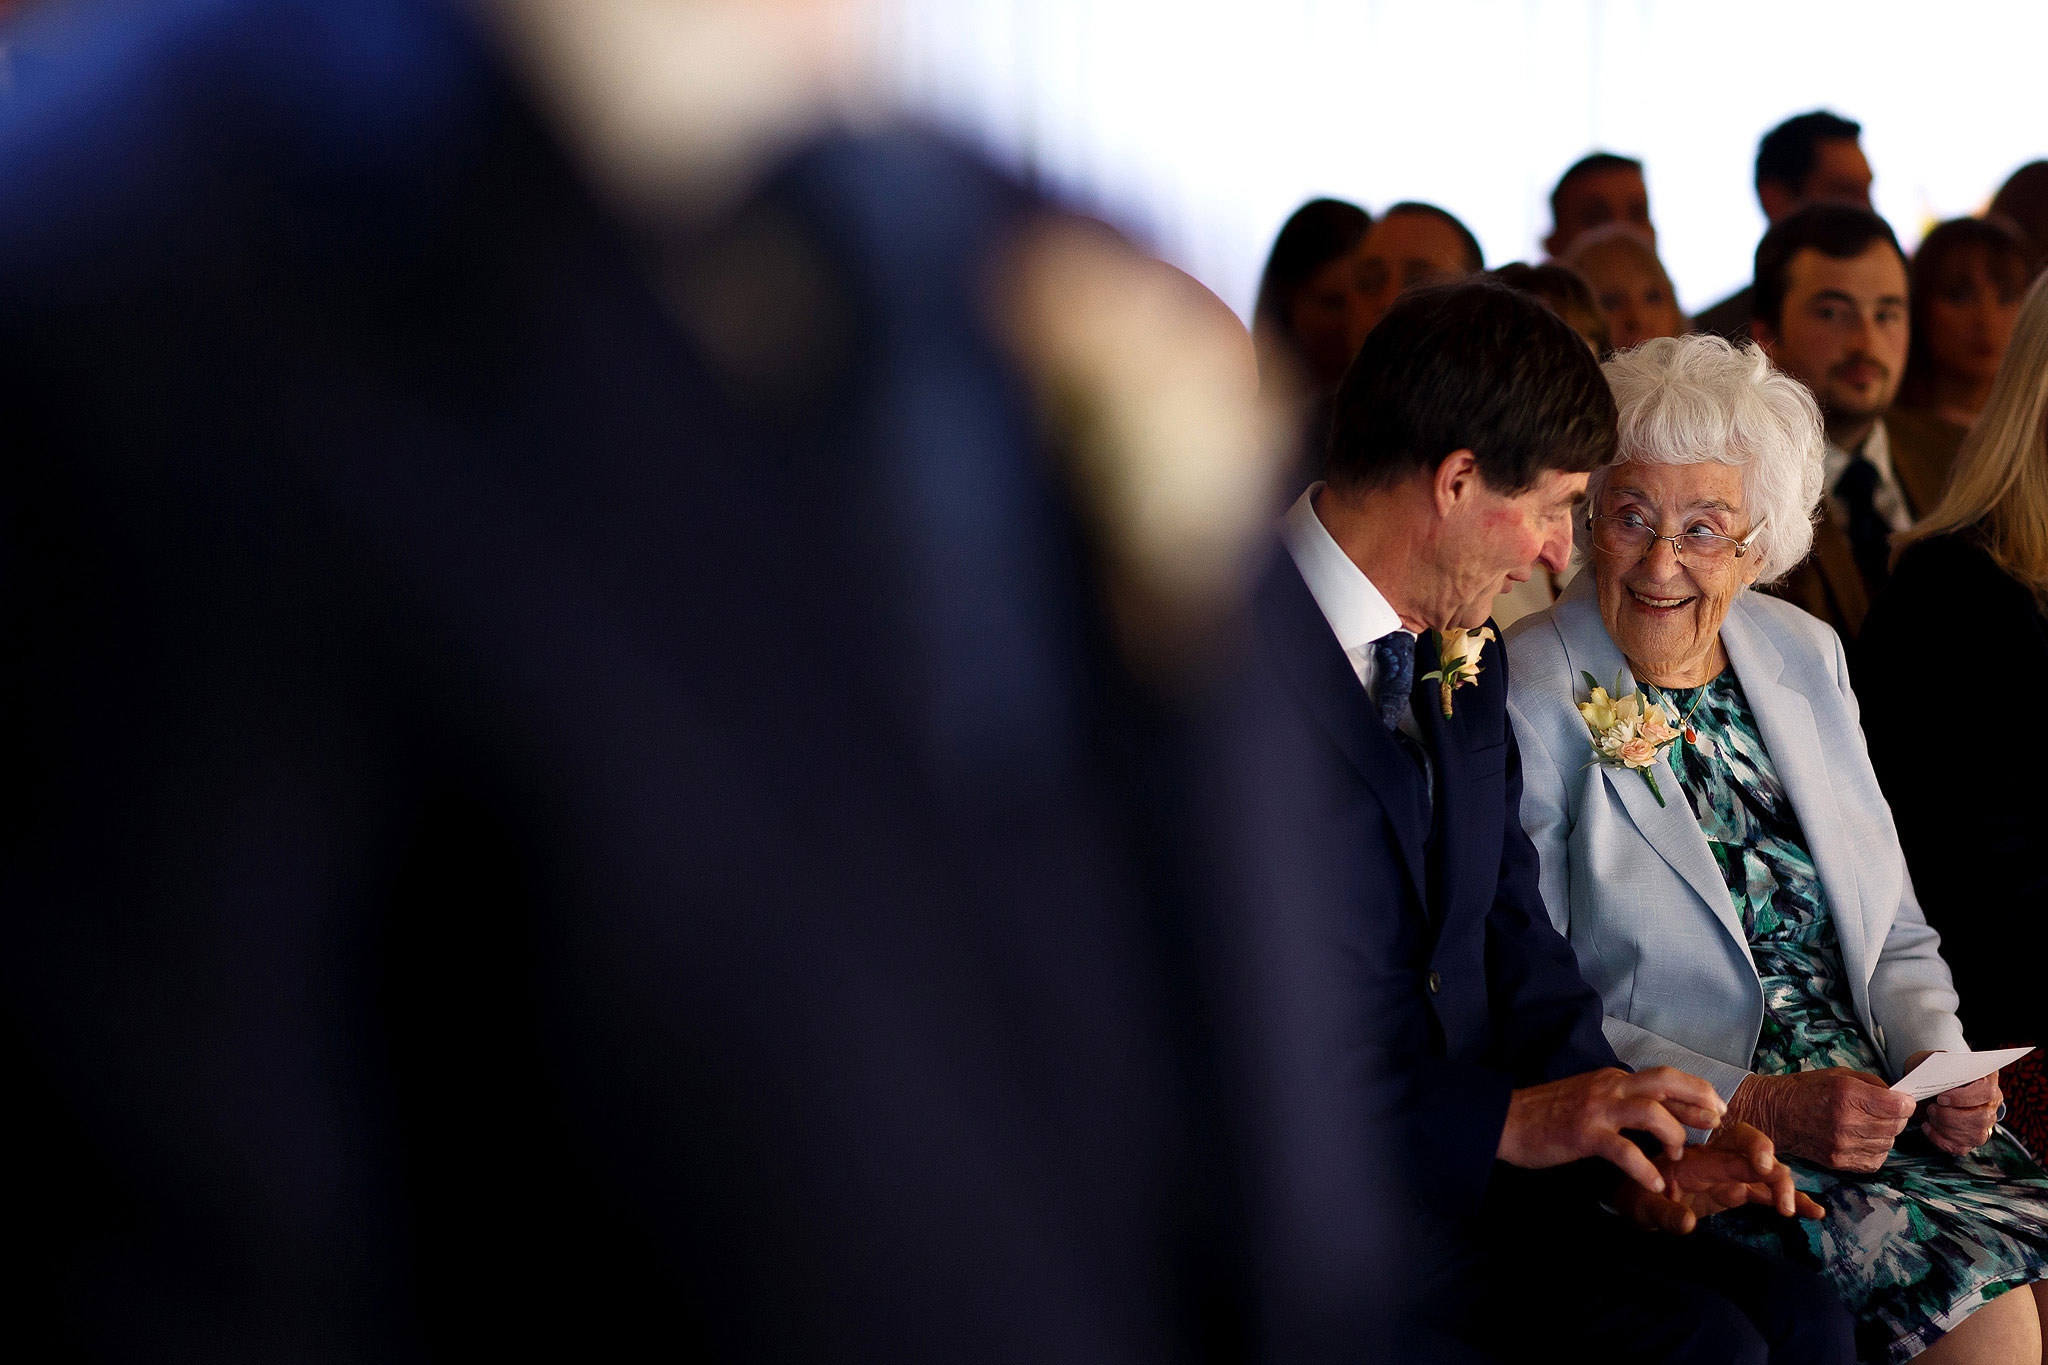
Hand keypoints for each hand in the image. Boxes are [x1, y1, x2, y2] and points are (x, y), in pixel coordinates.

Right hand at [1499, 1066, 1726, 1194]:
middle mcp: (1609, 1087)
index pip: (1663, 1077)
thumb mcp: (1590, 1098)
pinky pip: (1623, 1150)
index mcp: (1613, 1079)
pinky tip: (1655, 1184)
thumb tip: (1653, 1108)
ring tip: (1677, 1159)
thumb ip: (1620, 1100)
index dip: (1695, 1090)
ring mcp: (1596, 1109)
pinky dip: (1644, 1168)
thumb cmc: (1548, 1114)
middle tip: (1716, 1121)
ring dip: (1673, 1136)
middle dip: (1697, 1100)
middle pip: (1665, 1082)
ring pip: (1650, 1112)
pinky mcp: (1583, 1134)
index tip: (1716, 1107)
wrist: (1504, 1120)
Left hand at [1613, 1121, 1826, 1234]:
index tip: (1764, 1169)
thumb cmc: (1636, 1198)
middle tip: (1780, 1196)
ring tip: (1805, 1210)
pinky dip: (1789, 1199)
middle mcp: (1717, 1162)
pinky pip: (1766, 1192)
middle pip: (1754, 1150)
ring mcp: (1729, 1175)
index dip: (1753, 1152)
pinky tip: (1813, 1211)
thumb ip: (1665, 1214)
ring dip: (1786, 1187)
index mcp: (1696, 1159)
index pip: (1731, 1147)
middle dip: (1774, 1167)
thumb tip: (1688, 1224)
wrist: (1633, 1198)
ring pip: (1766, 1172)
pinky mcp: (1735, 1191)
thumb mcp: (1643, 1208)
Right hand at [1726, 1068, 1913, 1171]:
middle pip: (1896, 1126)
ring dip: (1886, 1134)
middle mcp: (1846, 1121)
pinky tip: (1863, 1139)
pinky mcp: (1838, 1162)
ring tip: (1871, 1124)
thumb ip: (1872, 1084)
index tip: (1902, 1100)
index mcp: (1846, 1094)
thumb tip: (1898, 1096)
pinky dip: (1876, 1150)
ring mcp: (1842, 1145)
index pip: (1898, 1106)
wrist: (1775, 1113)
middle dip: (1897, 1117)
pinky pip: (1875, 1160)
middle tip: (1887, 1110)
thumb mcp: (1839, 1074)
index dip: (1905, 1102)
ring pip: (1888, 1144)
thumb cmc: (1805, 1090)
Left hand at [1903, 1051, 2002, 1157]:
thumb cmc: (1933, 1072)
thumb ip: (1939, 1066)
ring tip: (1930, 1116)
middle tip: (1931, 1109)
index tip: (1941, 1098)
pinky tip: (1928, 1127)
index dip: (1964, 1098)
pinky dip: (1941, 1140)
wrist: (1928, 1084)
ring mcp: (1985, 1123)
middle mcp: (1991, 1103)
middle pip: (1980, 1118)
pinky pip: (1961, 1147)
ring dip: (1945, 1128)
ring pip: (1974, 1136)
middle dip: (1950, 1117)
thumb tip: (1936, 1075)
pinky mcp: (1973, 1138)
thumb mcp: (1934, 1062)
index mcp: (1987, 1080)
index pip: (1986, 1092)